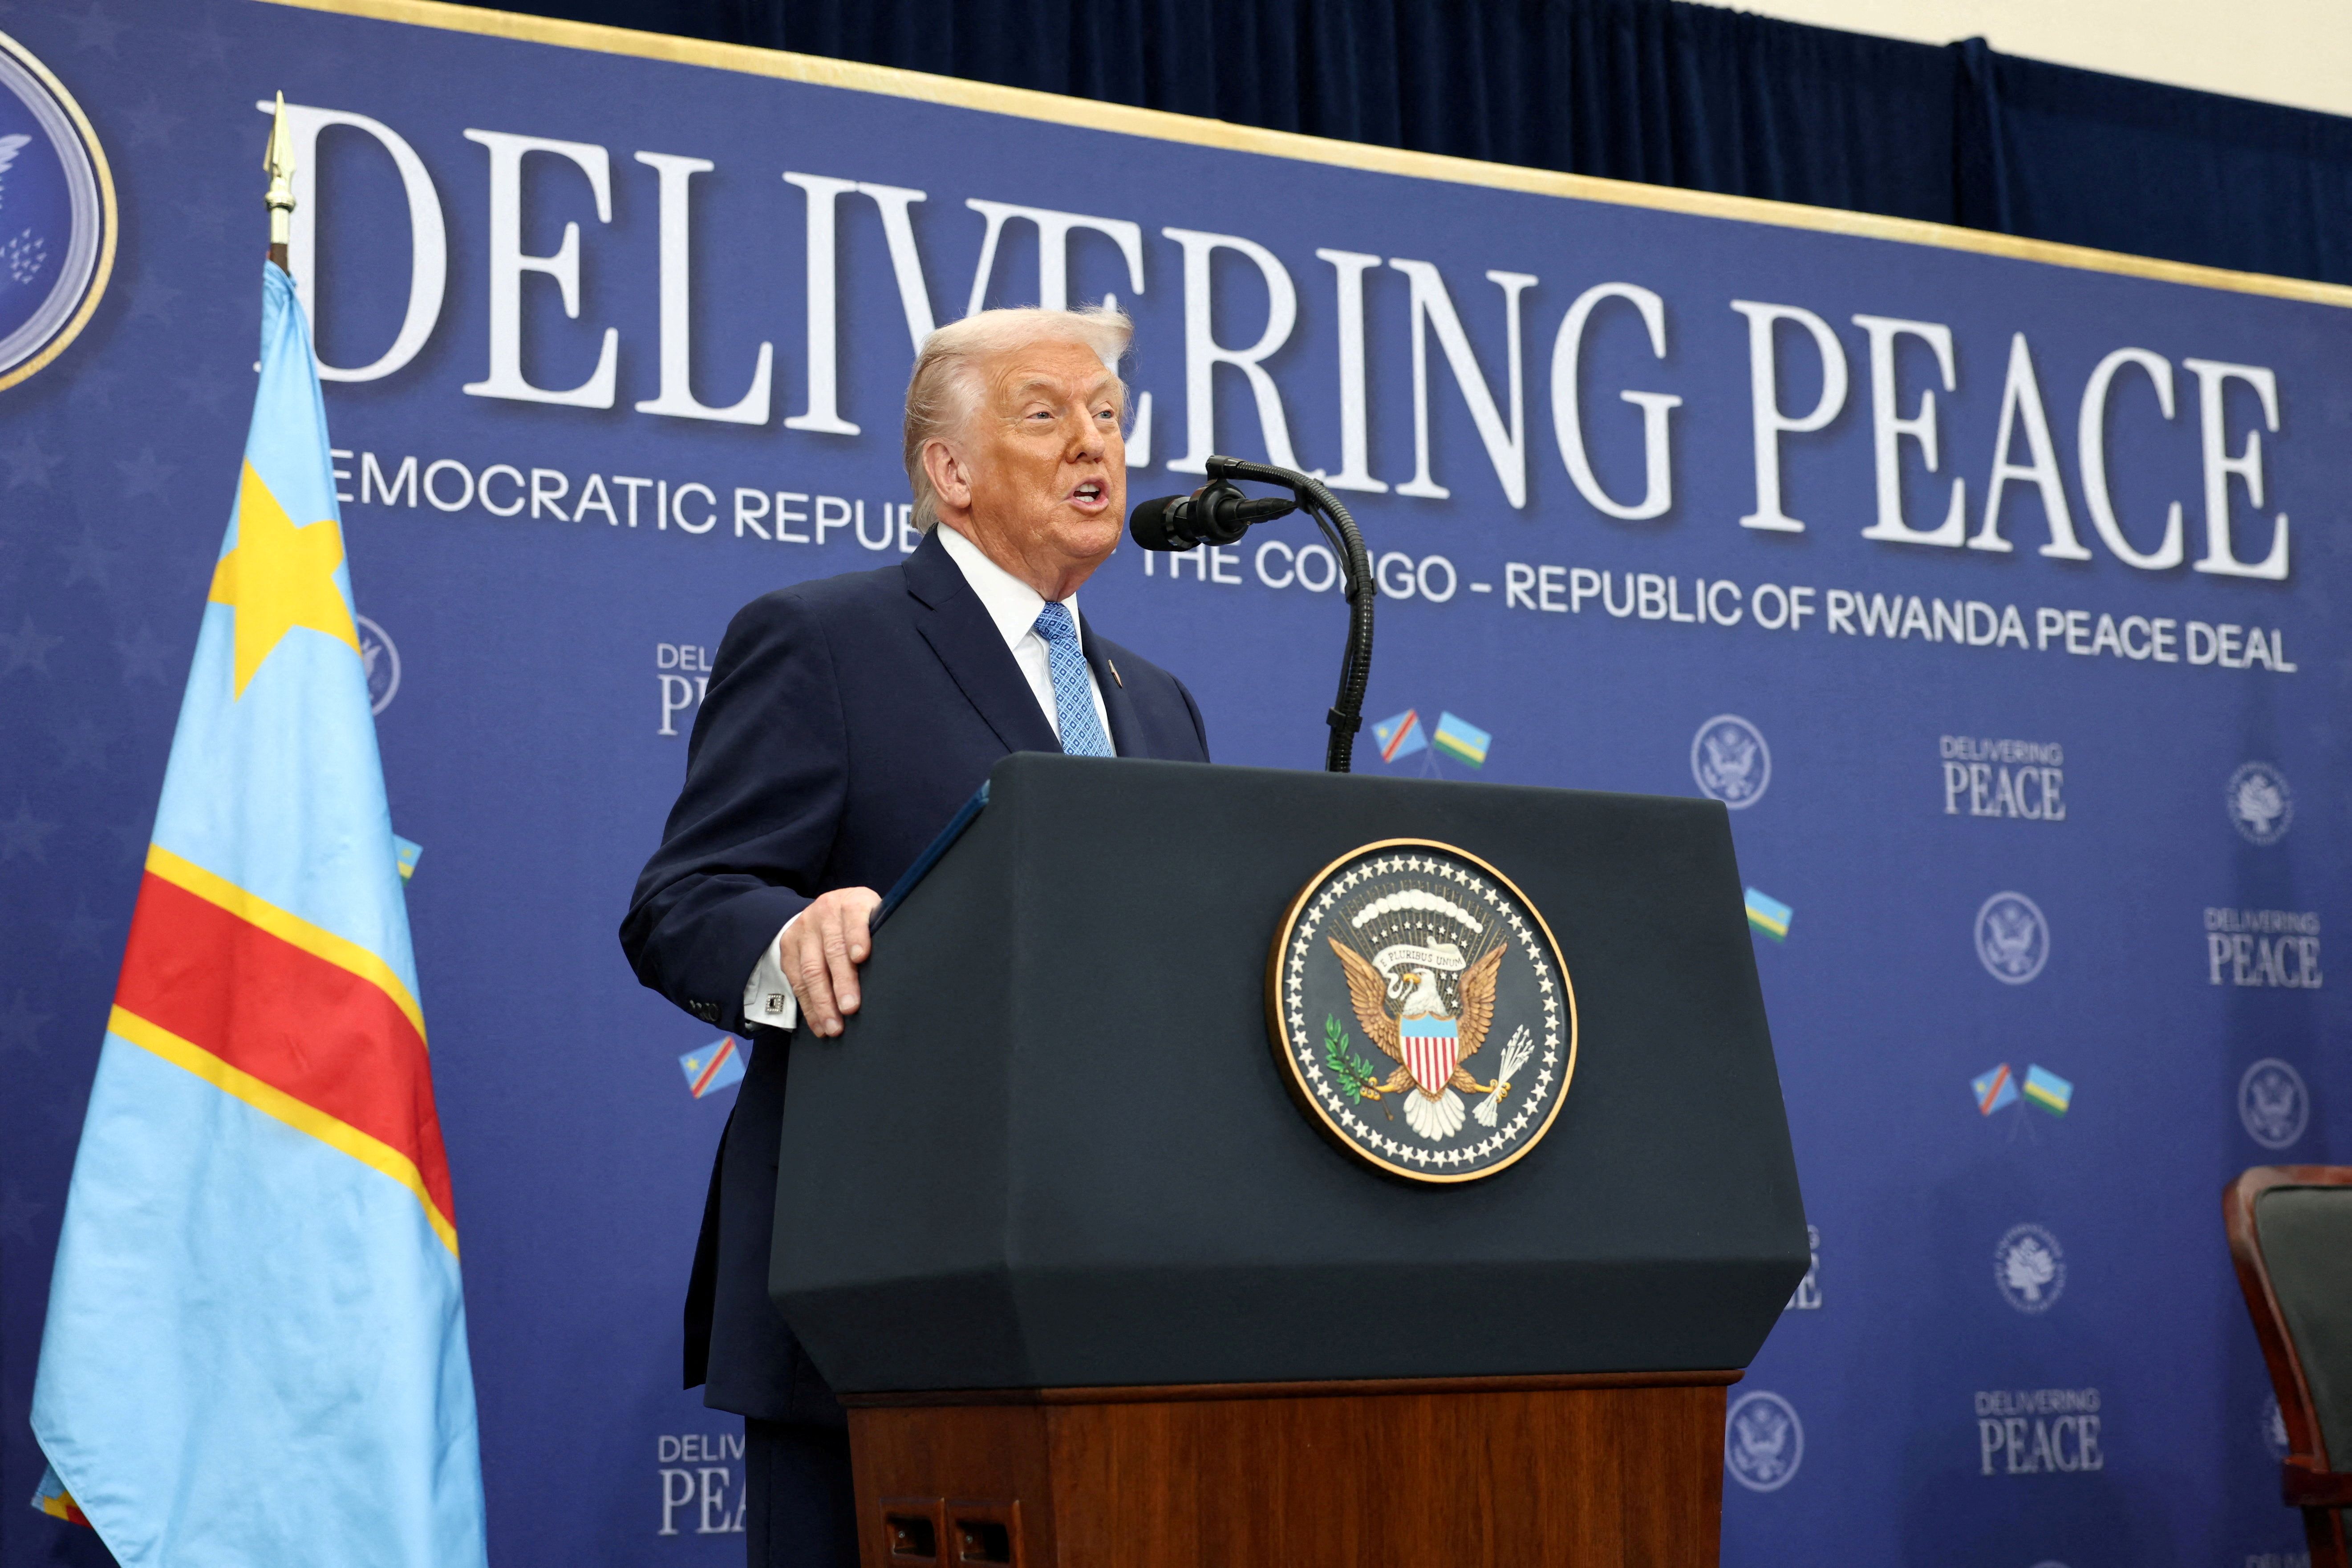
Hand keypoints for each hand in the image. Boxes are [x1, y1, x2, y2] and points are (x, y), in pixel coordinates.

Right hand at [778, 887, 880, 1036]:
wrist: (826, 908)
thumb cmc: (861, 922)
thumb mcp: (874, 917)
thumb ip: (881, 935)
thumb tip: (897, 971)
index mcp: (851, 902)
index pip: (854, 917)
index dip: (857, 936)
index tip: (861, 957)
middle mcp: (824, 912)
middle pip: (832, 950)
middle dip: (841, 982)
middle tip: (850, 1008)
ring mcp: (803, 930)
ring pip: (810, 969)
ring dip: (822, 1002)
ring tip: (834, 1027)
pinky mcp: (788, 948)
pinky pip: (796, 981)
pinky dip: (808, 1006)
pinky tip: (819, 1024)